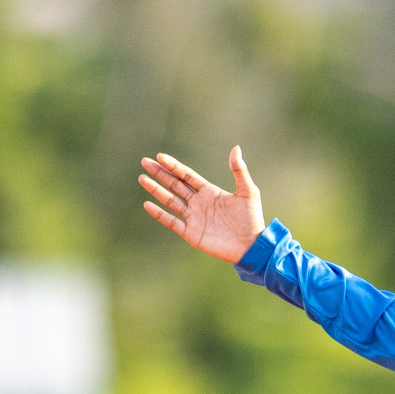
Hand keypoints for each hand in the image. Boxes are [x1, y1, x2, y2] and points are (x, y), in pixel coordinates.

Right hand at [139, 147, 265, 262]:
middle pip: (175, 185)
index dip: (174, 166)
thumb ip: (240, 171)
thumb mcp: (248, 192)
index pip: (187, 176)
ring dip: (156, 190)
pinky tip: (147, 204)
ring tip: (142, 178)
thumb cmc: (252, 219)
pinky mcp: (191, 233)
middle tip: (145, 162)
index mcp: (210, 192)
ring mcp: (194, 218)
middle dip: (160, 174)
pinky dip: (159, 214)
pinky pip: (172, 222)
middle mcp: (199, 203)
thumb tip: (236, 148)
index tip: (161, 156)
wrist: (252, 245)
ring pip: (170, 201)